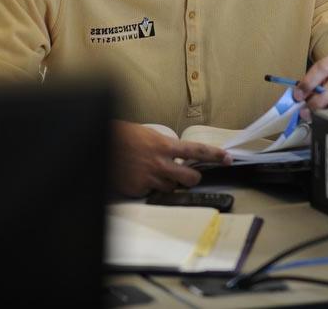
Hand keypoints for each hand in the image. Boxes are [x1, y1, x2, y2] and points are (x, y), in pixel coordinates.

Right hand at [111, 121, 230, 196]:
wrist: (99, 144)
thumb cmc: (121, 135)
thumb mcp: (146, 135)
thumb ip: (163, 146)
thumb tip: (175, 155)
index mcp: (163, 145)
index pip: (196, 150)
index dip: (215, 155)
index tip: (228, 158)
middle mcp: (160, 163)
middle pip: (190, 177)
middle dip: (191, 177)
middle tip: (185, 174)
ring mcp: (150, 178)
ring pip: (172, 188)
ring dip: (168, 183)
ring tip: (153, 172)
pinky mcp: (139, 190)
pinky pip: (151, 193)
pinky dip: (148, 188)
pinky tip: (138, 178)